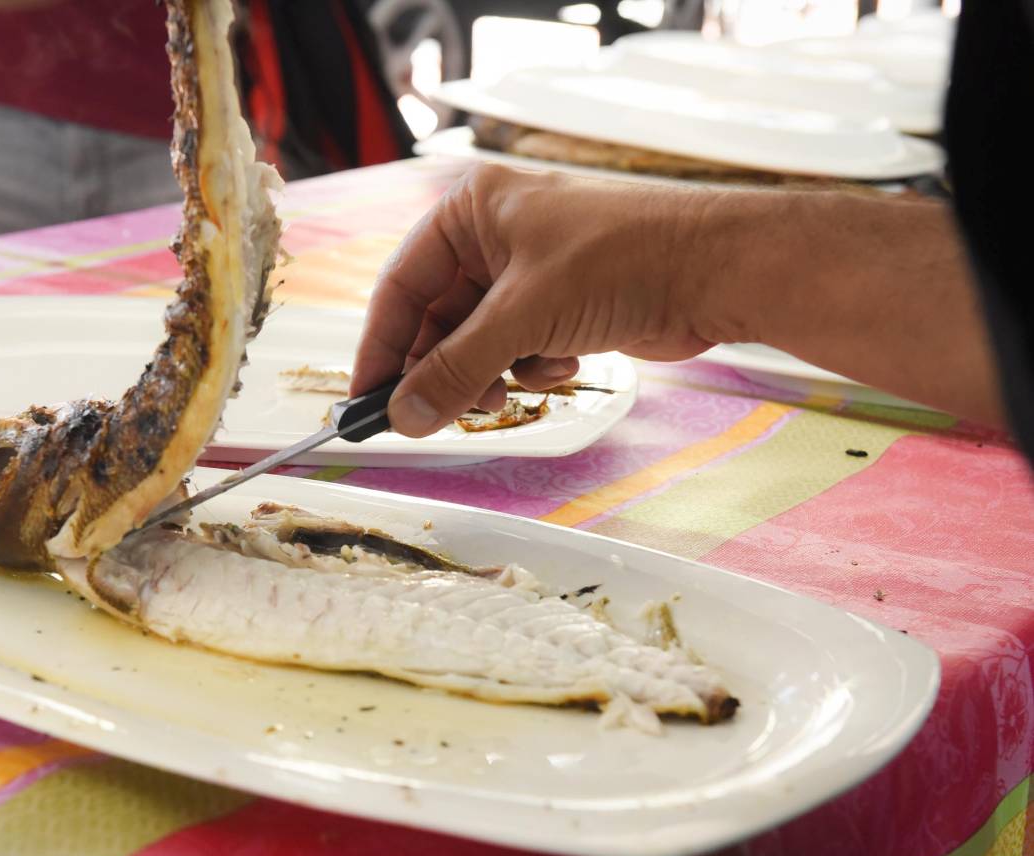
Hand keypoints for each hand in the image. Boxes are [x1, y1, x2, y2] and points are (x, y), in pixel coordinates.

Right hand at [350, 164, 728, 435]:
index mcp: (470, 211)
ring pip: (478, 342)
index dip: (382, 347)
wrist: (715, 270)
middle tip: (437, 416)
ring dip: (492, 373)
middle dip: (445, 370)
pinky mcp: (561, 304)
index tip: (367, 399)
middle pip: (438, 321)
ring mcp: (529, 272)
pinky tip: (567, 363)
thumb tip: (403, 417)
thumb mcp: (522, 317)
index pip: (401, 286)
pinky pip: (519, 348)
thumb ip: (456, 370)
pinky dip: (534, 366)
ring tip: (512, 387)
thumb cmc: (620, 261)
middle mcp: (493, 237)